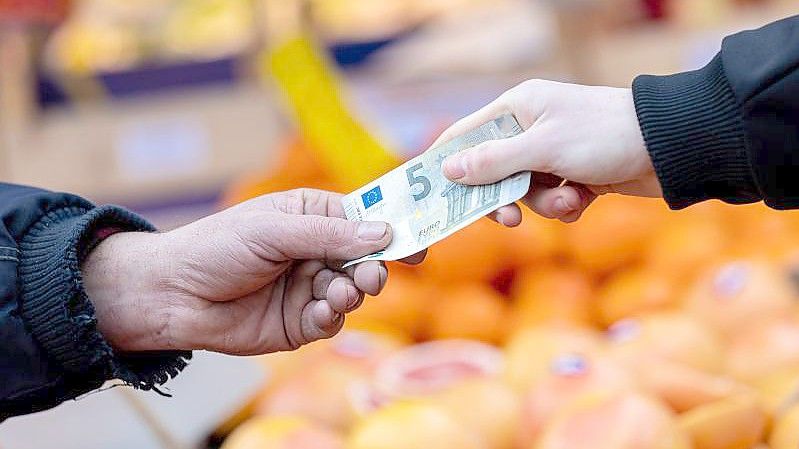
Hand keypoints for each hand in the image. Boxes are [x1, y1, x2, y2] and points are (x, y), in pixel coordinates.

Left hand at [83, 189, 399, 355]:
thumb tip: (385, 232)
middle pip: (365, 258)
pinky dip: (332, 316)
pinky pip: (331, 320)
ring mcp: (309, 287)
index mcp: (312, 216)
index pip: (363, 219)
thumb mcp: (274, 231)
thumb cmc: (218, 247)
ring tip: (341, 292)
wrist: (172, 294)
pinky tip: (322, 310)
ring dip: (352, 292)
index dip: (391, 229)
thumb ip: (329, 234)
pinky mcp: (300, 323)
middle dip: (373, 266)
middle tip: (372, 275)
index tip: (418, 241)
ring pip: (352, 291)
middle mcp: (316, 251)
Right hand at [435, 80, 660, 222]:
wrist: (671, 147)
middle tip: (509, 219)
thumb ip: (494, 161)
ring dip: (546, 204)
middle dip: (505, 197)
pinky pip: (553, 200)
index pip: (467, 134)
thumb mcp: (543, 148)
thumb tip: (448, 170)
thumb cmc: (604, 135)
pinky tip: (585, 199)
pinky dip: (567, 206)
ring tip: (572, 198)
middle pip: (493, 172)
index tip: (435, 193)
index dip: (449, 163)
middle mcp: (531, 129)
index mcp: (518, 109)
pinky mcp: (575, 175)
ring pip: (526, 192)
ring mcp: (553, 154)